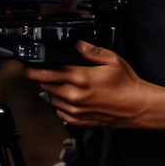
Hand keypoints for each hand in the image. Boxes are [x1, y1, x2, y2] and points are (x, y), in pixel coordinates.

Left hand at [23, 40, 153, 128]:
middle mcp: (76, 95)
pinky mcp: (79, 121)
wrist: (136, 106)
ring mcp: (76, 110)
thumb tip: (78, 44)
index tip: (28, 66)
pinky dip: (60, 105)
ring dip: (51, 90)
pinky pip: (60, 113)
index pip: (50, 72)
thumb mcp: (112, 59)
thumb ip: (92, 50)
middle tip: (39, 71)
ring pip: (52, 99)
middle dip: (40, 78)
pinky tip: (67, 97)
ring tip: (58, 83)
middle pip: (47, 85)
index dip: (36, 69)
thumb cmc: (126, 83)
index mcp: (81, 77)